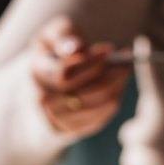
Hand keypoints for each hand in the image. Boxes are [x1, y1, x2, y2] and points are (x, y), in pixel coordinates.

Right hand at [31, 16, 130, 136]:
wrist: (44, 86)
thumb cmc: (54, 54)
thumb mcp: (52, 36)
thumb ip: (62, 35)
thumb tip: (74, 48)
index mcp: (36, 73)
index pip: (62, 73)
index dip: (88, 62)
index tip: (110, 49)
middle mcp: (43, 99)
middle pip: (82, 92)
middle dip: (109, 74)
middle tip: (127, 58)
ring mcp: (57, 118)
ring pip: (94, 104)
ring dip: (115, 86)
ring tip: (125, 69)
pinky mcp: (72, 129)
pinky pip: (99, 118)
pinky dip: (113, 100)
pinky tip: (119, 85)